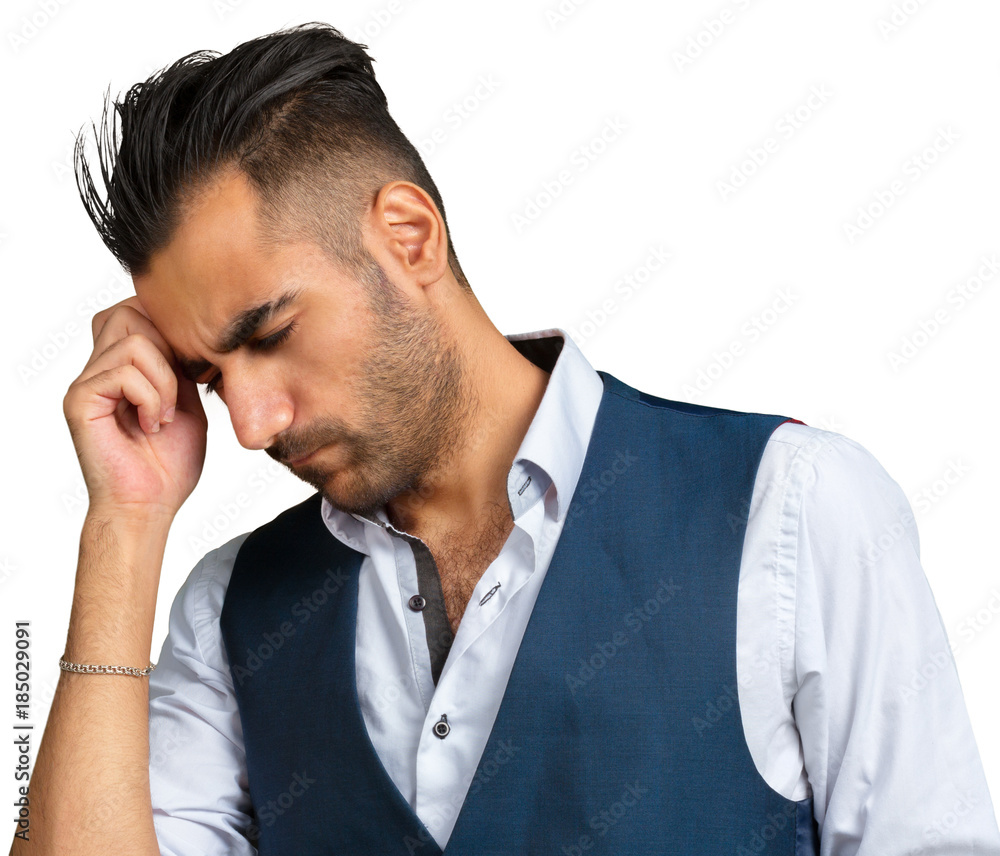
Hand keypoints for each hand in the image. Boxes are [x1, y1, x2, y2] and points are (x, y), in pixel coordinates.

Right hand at [63, 295, 207, 520]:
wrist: (150, 505)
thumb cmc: (169, 463)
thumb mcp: (187, 401)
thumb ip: (180, 364)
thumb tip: (185, 330)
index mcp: (122, 367)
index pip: (136, 310)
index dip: (169, 331)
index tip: (190, 374)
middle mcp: (98, 368)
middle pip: (128, 311)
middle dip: (168, 349)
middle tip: (178, 391)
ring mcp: (86, 382)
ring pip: (133, 341)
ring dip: (164, 380)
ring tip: (165, 415)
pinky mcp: (80, 400)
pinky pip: (123, 373)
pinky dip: (151, 397)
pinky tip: (152, 425)